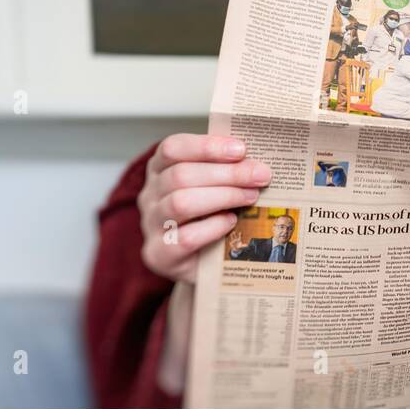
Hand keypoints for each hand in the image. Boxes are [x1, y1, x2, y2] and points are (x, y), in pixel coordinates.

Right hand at [138, 133, 270, 282]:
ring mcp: (151, 225)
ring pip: (180, 203)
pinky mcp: (159, 254)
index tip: (241, 149)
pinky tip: (231, 221)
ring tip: (251, 196)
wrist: (201, 262)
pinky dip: (213, 227)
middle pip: (181, 175)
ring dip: (223, 196)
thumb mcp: (214, 184)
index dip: (207, 146)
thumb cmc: (210, 213)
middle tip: (260, 175)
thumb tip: (257, 159)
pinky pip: (186, 237)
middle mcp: (149, 194)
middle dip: (227, 173)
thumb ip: (227, 167)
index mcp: (159, 168)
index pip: (173, 148)